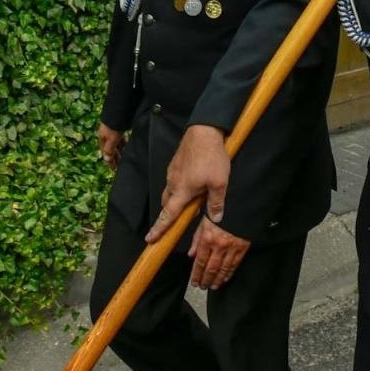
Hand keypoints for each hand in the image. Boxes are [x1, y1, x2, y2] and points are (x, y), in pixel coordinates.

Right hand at [97, 123, 126, 169]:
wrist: (119, 110)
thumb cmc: (113, 125)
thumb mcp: (111, 139)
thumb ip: (109, 150)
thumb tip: (106, 159)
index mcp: (103, 138)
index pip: (105, 153)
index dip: (109, 161)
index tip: (114, 169)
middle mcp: (107, 135)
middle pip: (111, 149)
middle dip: (115, 157)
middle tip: (120, 166)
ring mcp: (114, 132)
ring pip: (117, 144)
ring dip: (120, 151)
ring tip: (125, 158)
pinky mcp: (120, 128)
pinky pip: (122, 139)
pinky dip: (124, 144)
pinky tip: (128, 146)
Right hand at [146, 125, 229, 241]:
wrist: (204, 130)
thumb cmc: (211, 157)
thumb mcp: (219, 183)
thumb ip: (216, 203)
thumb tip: (215, 219)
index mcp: (181, 191)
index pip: (167, 216)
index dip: (158, 229)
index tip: (150, 240)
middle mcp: (173, 183)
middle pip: (167, 204)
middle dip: (169, 214)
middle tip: (176, 221)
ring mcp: (173, 172)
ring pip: (171, 191)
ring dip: (176, 199)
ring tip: (190, 200)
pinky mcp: (176, 163)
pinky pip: (174, 180)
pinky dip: (180, 187)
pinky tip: (193, 183)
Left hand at [188, 217, 249, 289]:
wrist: (240, 207)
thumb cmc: (219, 213)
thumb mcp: (204, 222)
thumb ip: (196, 239)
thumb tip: (191, 254)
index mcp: (207, 238)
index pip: (200, 261)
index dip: (196, 274)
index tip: (194, 282)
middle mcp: (219, 245)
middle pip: (211, 268)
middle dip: (206, 280)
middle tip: (202, 287)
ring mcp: (231, 248)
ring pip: (223, 269)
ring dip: (217, 280)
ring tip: (213, 286)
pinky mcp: (242, 248)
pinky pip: (234, 264)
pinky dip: (229, 273)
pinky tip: (225, 279)